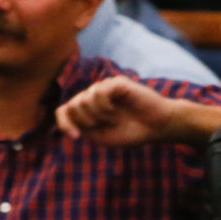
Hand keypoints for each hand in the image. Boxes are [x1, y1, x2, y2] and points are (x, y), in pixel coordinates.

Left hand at [55, 76, 181, 145]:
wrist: (156, 127)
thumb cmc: (130, 132)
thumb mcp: (101, 136)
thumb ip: (81, 125)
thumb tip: (65, 112)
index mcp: (86, 110)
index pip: (63, 111)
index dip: (64, 124)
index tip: (76, 137)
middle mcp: (92, 96)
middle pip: (72, 106)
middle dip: (87, 121)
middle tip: (106, 126)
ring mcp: (103, 88)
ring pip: (83, 99)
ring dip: (99, 116)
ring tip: (114, 119)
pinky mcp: (115, 82)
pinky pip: (98, 92)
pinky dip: (105, 106)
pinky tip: (116, 110)